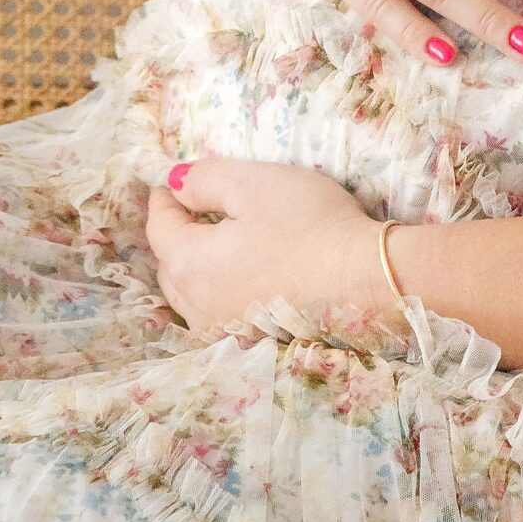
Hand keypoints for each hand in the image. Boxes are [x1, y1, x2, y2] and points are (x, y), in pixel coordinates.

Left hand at [145, 155, 399, 344]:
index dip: (164, 199)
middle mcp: (197, 306)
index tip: (171, 182)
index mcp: (190, 263)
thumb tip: (174, 183)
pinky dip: (218, 292)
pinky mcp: (252, 342)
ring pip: (191, 295)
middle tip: (194, 209)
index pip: (159, 228)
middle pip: (170, 265)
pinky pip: (217, 314)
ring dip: (195, 267)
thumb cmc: (308, 224)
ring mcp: (223, 330)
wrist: (362, 281)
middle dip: (176, 235)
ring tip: (216, 243)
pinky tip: (241, 280)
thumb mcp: (254, 183)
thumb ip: (205, 179)